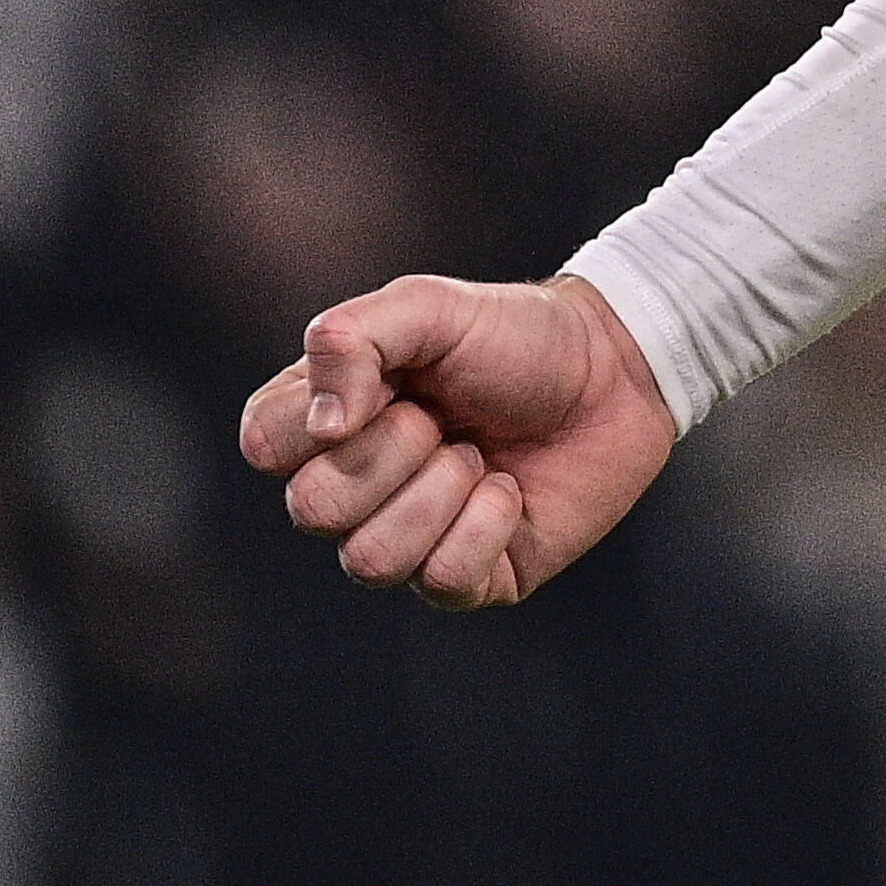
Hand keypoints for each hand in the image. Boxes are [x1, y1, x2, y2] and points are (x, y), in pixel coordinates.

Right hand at [236, 272, 680, 605]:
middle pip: (314, 511)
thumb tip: (324, 426)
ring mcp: (408, 538)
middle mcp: (355, 487)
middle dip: (394, 454)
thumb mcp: (432, 307)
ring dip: (442, 493)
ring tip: (479, 456)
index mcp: (328, 421)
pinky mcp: (467, 578)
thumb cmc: (519, 336)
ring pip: (370, 561)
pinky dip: (487, 525)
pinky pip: (444, 578)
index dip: (323, 419)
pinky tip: (509, 491)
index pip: (265, 446)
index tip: (390, 385)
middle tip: (444, 420)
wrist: (620, 369)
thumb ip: (353, 339)